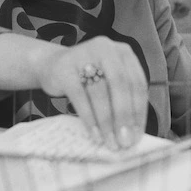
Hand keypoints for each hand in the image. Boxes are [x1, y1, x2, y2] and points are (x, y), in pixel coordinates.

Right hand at [38, 36, 147, 150]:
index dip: (139, 111)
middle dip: (124, 116)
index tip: (137, 135)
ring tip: (110, 142)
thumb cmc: (87, 78)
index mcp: (123, 52)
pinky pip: (80, 96)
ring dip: (106, 121)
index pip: (137, 83)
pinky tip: (94, 134)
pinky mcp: (65, 69)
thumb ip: (123, 99)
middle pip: (120, 85)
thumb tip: (133, 133)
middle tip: (125, 141)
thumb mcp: (109, 80)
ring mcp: (84, 55)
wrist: (52, 65)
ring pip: (100, 92)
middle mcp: (106, 48)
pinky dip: (89, 118)